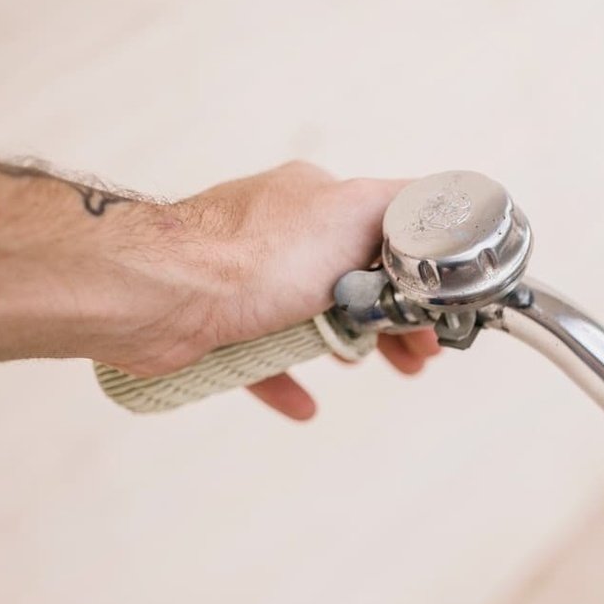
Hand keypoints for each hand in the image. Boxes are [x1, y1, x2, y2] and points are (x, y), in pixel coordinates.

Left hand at [158, 161, 440, 419]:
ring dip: (347, 345)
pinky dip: (287, 380)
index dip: (420, 278)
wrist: (157, 294)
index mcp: (316, 200)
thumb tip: (445, 199)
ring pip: (313, 317)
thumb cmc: (250, 256)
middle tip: (418, 356)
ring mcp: (248, 278)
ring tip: (372, 369)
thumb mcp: (352, 212)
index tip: (438, 317)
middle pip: (355, 279)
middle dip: (390, 320)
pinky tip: (306, 404)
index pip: (386, 234)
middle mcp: (282, 233)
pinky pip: (262, 357)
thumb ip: (404, 207)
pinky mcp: (218, 322)